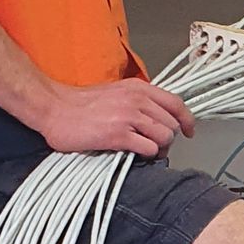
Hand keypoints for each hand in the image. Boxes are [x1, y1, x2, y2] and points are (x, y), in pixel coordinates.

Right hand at [38, 76, 195, 157]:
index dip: (187, 120)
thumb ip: (137, 101)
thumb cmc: (80, 104)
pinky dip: (146, 155)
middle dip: (168, 139)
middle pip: (172, 124)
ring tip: (145, 152)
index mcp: (138, 88)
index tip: (189, 132)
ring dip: (159, 149)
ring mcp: (128, 117)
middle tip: (156, 147)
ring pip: (165, 137)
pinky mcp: (118, 135)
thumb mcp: (116, 93)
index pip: (176, 103)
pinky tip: (133, 154)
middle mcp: (137, 100)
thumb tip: (156, 118)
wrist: (54, 108)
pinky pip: (149, 149)